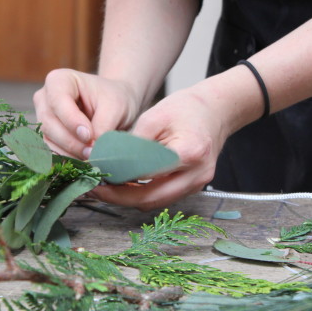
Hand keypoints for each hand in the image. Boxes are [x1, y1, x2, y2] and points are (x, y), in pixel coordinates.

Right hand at [33, 68, 143, 158]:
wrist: (113, 107)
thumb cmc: (114, 99)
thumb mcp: (115, 107)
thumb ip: (102, 126)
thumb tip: (92, 150)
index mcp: (59, 80)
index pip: (58, 101)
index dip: (71, 121)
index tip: (89, 136)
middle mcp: (45, 98)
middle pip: (49, 123)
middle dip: (71, 141)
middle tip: (92, 153)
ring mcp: (43, 118)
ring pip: (48, 140)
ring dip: (69, 153)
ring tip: (91, 157)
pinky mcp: (47, 136)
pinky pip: (51, 151)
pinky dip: (67, 158)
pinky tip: (83, 162)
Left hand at [89, 83, 232, 210]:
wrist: (216, 110)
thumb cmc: (187, 108)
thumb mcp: (155, 116)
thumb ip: (134, 143)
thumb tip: (110, 163)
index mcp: (189, 153)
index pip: (147, 175)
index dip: (119, 179)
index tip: (97, 176)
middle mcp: (197, 175)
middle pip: (152, 198)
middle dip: (120, 197)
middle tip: (95, 189)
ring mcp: (198, 184)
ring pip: (157, 202)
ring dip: (129, 198)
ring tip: (105, 188)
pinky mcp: (193, 187)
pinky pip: (163, 196)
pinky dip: (142, 193)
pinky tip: (124, 186)